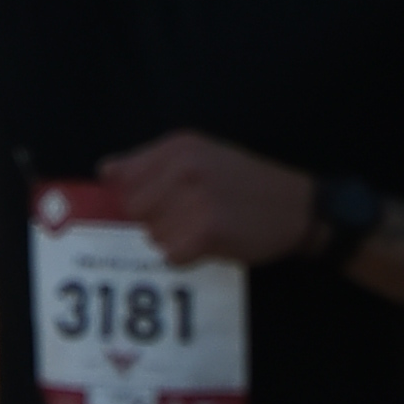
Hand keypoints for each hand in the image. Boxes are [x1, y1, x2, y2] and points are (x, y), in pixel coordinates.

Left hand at [101, 132, 319, 266]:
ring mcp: (195, 198)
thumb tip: (105, 172)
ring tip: (205, 227)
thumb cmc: (247, 185)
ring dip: (173, 240)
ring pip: (151, 236)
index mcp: (179, 145)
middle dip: (155, 219)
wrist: (298, 208)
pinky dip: (187, 257)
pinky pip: (171, 255)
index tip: (158, 203)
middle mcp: (184, 167)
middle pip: (133, 209)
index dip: (137, 197)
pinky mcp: (206, 231)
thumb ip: (153, 162)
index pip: (122, 176)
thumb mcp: (203, 156)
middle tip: (189, 217)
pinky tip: (210, 244)